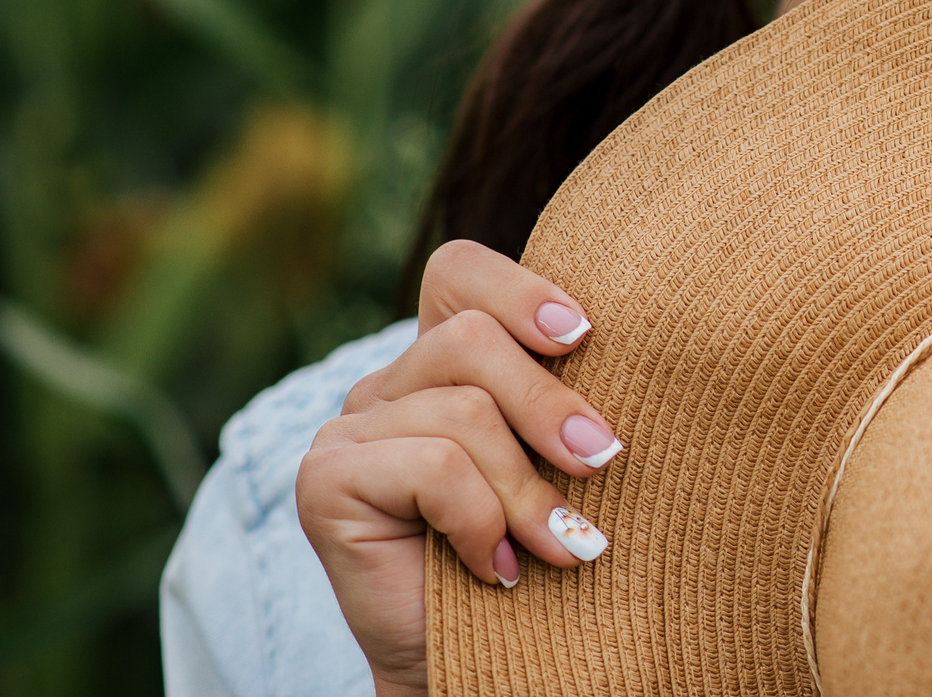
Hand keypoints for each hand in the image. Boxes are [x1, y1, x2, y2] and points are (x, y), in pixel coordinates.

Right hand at [295, 241, 622, 696]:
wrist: (480, 663)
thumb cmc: (536, 555)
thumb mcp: (560, 458)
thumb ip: (563, 392)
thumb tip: (607, 333)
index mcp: (439, 362)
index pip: (459, 272)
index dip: (520, 289)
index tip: (586, 335)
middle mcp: (385, 384)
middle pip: (470, 339)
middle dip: (550, 404)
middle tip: (604, 462)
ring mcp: (346, 430)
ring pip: (462, 410)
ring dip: (527, 488)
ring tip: (561, 544)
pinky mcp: (324, 480)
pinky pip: (435, 466)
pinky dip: (481, 520)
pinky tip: (493, 566)